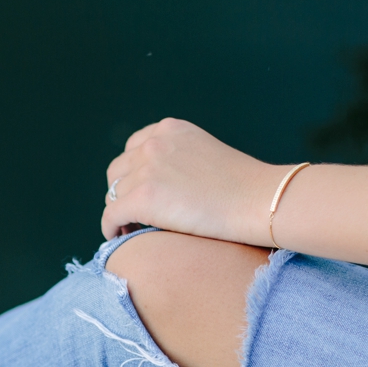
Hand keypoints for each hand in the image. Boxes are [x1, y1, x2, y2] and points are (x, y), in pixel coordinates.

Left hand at [102, 119, 286, 242]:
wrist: (257, 200)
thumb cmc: (243, 187)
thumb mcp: (206, 154)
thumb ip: (180, 159)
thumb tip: (162, 185)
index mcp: (170, 129)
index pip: (133, 148)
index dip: (133, 173)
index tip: (139, 192)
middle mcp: (154, 143)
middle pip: (118, 171)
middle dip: (122, 192)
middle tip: (134, 215)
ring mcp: (147, 169)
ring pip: (113, 195)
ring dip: (119, 212)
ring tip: (131, 229)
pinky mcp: (143, 197)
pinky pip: (111, 215)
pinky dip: (110, 228)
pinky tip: (118, 237)